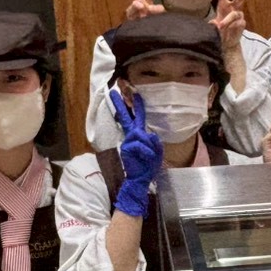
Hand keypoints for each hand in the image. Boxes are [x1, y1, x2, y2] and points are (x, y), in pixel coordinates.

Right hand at [111, 87, 163, 217]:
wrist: (141, 179)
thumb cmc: (148, 165)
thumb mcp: (158, 152)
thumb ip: (155, 142)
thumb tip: (149, 134)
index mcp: (140, 135)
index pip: (138, 118)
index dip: (137, 106)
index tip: (136, 94)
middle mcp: (132, 136)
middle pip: (125, 117)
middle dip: (120, 105)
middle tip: (113, 92)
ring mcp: (128, 141)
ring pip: (141, 134)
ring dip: (149, 146)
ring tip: (149, 156)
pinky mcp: (126, 148)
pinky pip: (140, 145)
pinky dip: (147, 152)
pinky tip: (147, 158)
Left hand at [212, 0, 255, 51]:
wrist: (226, 44)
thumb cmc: (218, 32)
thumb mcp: (213, 27)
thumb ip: (215, 24)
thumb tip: (220, 24)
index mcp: (223, 4)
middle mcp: (232, 8)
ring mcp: (239, 15)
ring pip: (236, 14)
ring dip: (228, 21)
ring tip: (221, 28)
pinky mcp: (242, 23)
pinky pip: (238, 24)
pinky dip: (232, 29)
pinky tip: (229, 33)